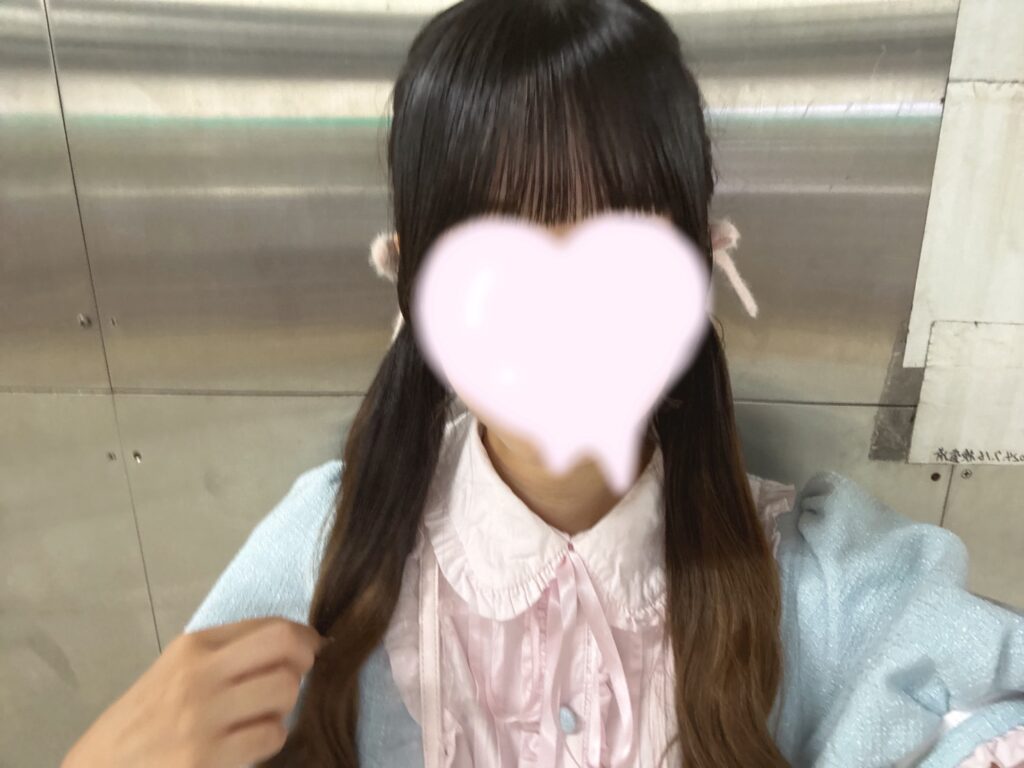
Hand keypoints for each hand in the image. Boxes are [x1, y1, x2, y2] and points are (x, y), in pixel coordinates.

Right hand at [62, 617, 327, 767]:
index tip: (308, 651)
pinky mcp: (205, 757)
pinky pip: (271, 735)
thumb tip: (293, 643)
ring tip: (261, 716)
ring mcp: (202, 715)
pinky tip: (247, 744)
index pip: (272, 626)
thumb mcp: (176, 672)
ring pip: (285, 690)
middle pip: (286, 646)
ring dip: (284, 707)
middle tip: (293, 681)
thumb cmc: (142, 721)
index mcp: (193, 646)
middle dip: (303, 662)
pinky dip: (269, 740)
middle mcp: (199, 672)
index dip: (303, 638)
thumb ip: (225, 655)